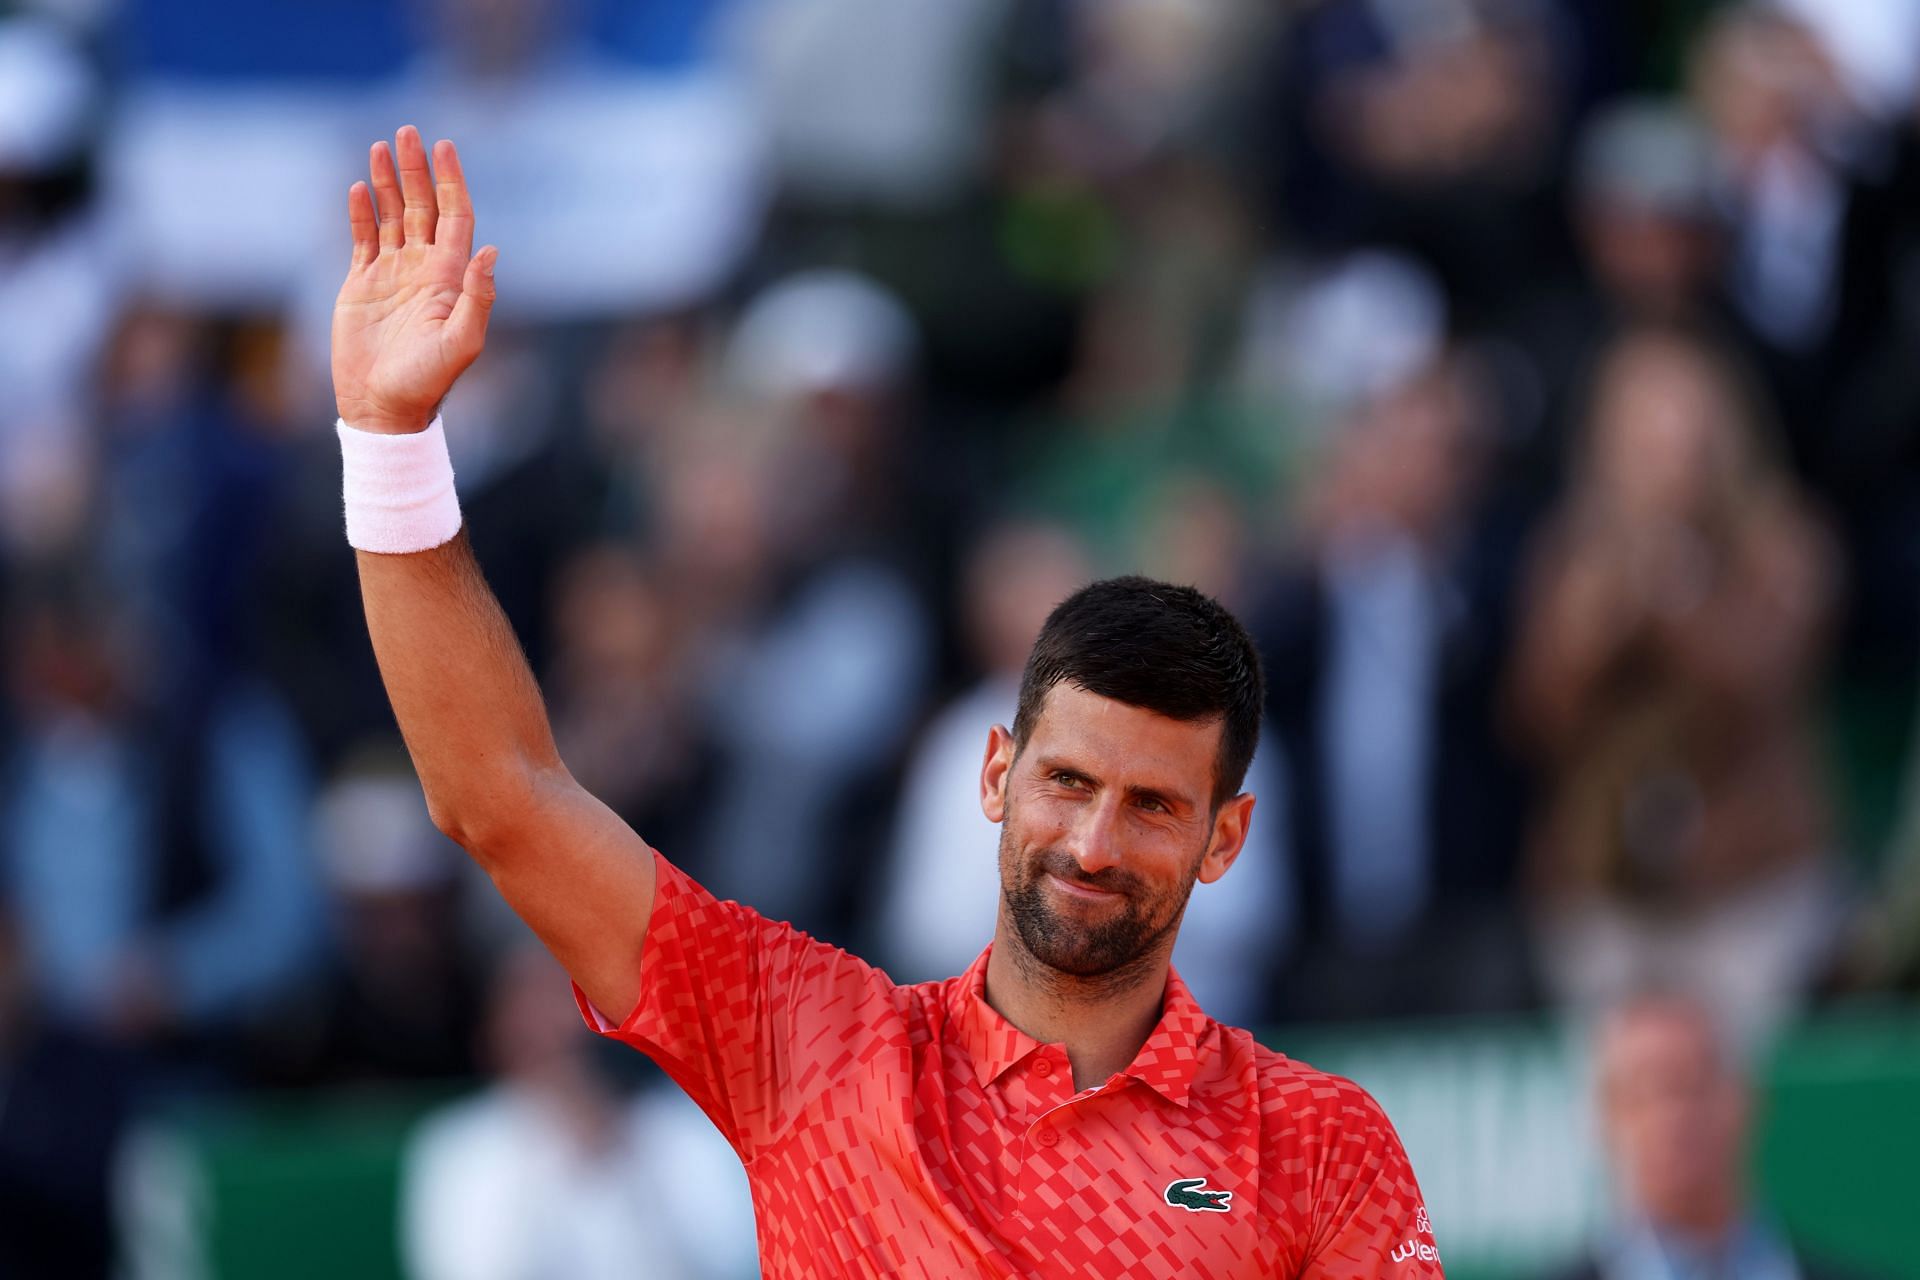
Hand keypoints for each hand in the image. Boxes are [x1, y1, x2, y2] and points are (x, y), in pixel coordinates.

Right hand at [332, 127, 496, 433]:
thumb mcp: (461, 342)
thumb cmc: (427, 381)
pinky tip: (359, 188)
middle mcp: (425, 269)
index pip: (455, 216)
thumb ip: (478, 297)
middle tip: (409, 132)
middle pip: (423, 207)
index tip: (444, 146)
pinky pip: (363, 239)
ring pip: (392, 216)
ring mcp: (393, 275)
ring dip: (388, 182)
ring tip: (381, 147)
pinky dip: (361, 213)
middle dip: (417, 170)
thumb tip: (491, 250)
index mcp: (451, 277)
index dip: (451, 181)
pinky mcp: (362, 285)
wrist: (384, 407)